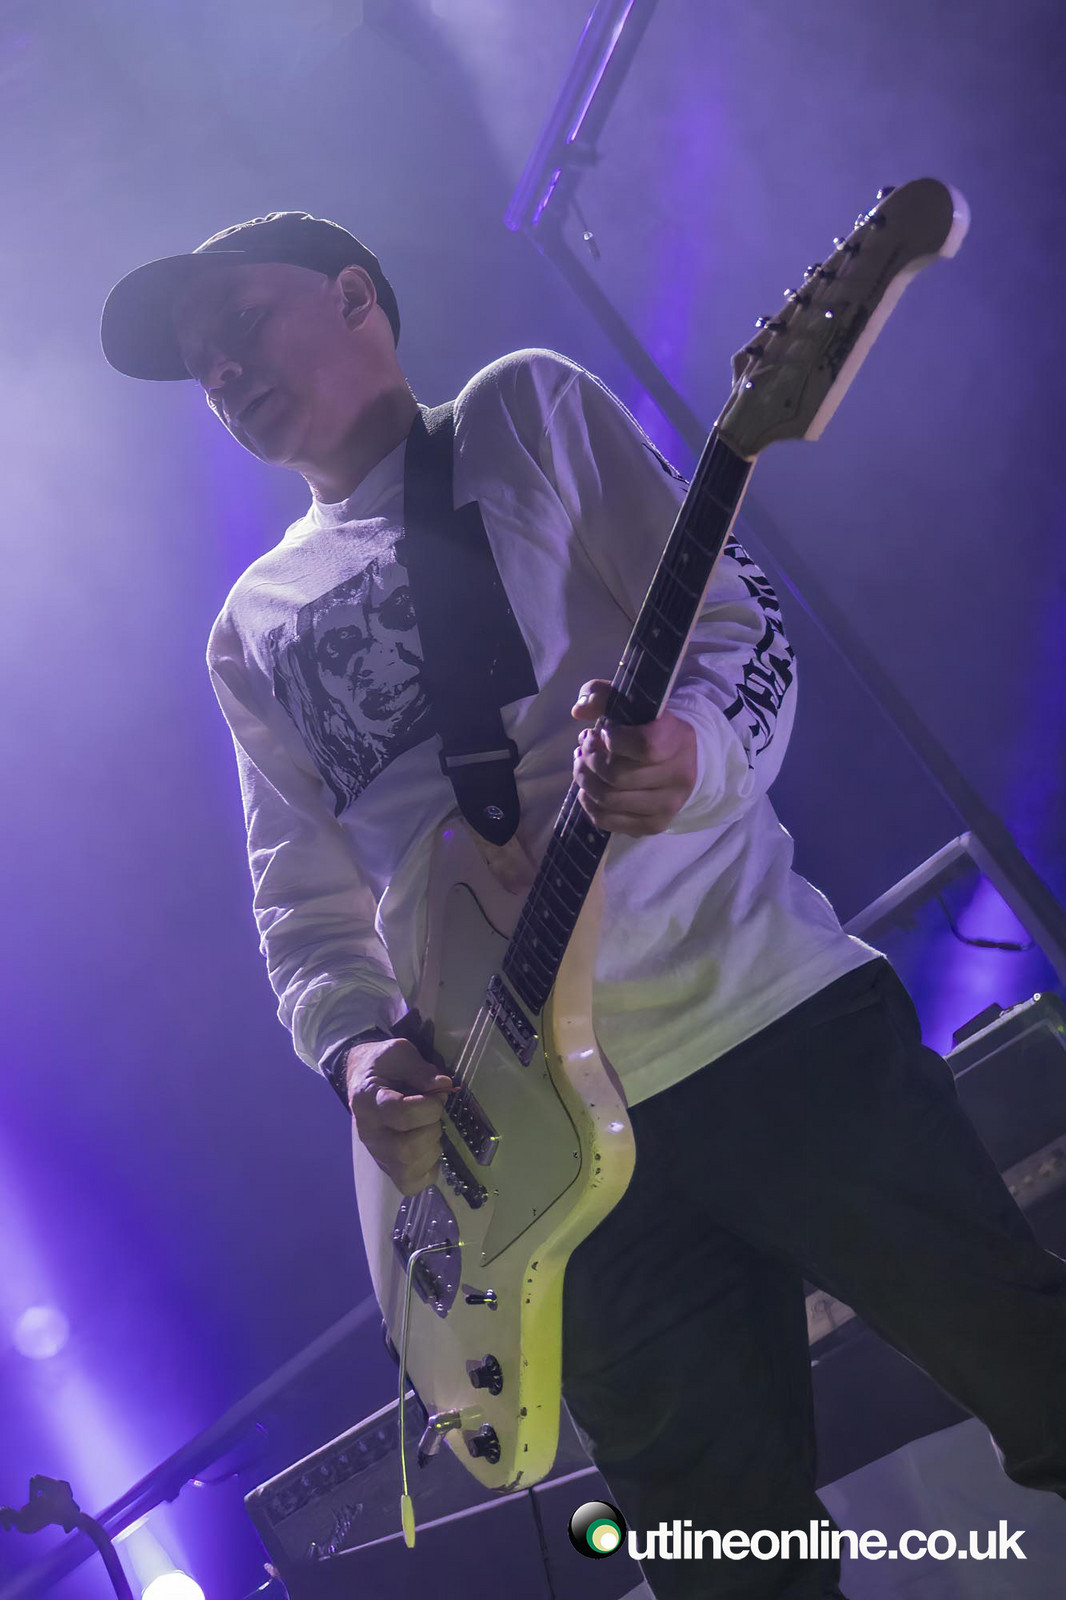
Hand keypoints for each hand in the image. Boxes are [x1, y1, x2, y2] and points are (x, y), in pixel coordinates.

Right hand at [345, 1038, 453, 1195]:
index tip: (437, 1094)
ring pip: (408, 1170)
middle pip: (404, 1150)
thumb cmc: (384, 1065)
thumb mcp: (400, 1053)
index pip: (398, 1114)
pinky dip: (428, 1170)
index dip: (428, 1107)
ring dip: (431, 1149)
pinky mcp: (388, 1167)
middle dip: (431, 1130)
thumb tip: (445, 1086)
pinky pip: (411, 1184)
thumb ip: (421, 1069)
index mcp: (368, 1099)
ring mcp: (377, 1153)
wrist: (363, 1077)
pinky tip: (429, 1149)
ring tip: (430, 1130)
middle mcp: (369, 1132)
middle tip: (434, 1114)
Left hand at [570, 679, 697, 836]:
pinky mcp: (655, 825)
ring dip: (585, 781)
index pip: (643, 745)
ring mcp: (669, 805)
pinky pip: (608, 821)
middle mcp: (680, 775)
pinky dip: (589, 805)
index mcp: (679, 739)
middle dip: (589, 760)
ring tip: (582, 766)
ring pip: (609, 799)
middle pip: (617, 775)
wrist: (681, 761)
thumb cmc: (650, 729)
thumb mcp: (633, 705)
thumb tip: (579, 709)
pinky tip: (588, 789)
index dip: (613, 739)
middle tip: (583, 749)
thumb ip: (604, 695)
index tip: (603, 731)